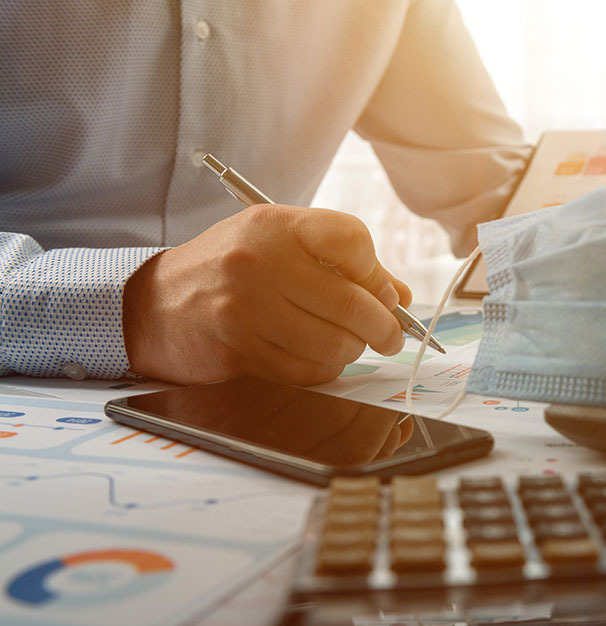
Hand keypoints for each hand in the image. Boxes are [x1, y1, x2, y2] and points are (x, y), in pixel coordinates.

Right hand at [123, 205, 411, 384]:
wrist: (155, 305)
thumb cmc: (231, 270)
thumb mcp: (279, 246)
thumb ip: (341, 265)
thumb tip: (400, 299)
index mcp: (275, 225)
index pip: (352, 238)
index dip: (376, 270)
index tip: (381, 290)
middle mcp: (259, 263)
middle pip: (352, 303)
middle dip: (384, 327)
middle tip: (390, 336)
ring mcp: (246, 309)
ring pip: (334, 344)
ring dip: (353, 351)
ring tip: (349, 344)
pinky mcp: (238, 351)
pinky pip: (307, 370)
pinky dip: (324, 369)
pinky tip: (317, 357)